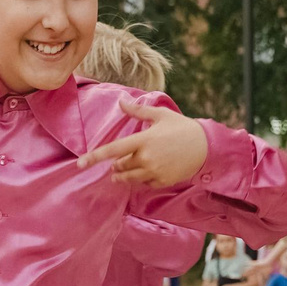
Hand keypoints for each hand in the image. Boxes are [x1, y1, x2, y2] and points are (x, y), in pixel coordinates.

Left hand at [80, 100, 209, 187]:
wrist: (206, 146)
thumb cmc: (182, 127)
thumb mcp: (160, 115)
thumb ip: (137, 111)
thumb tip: (121, 102)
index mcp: (143, 140)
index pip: (113, 150)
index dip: (94, 157)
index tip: (80, 163)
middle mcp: (146, 158)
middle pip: (120, 166)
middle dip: (116, 164)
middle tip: (119, 160)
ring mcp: (155, 171)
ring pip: (129, 178)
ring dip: (123, 174)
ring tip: (121, 171)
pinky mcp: (162, 181)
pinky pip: (144, 184)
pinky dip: (141, 179)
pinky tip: (147, 171)